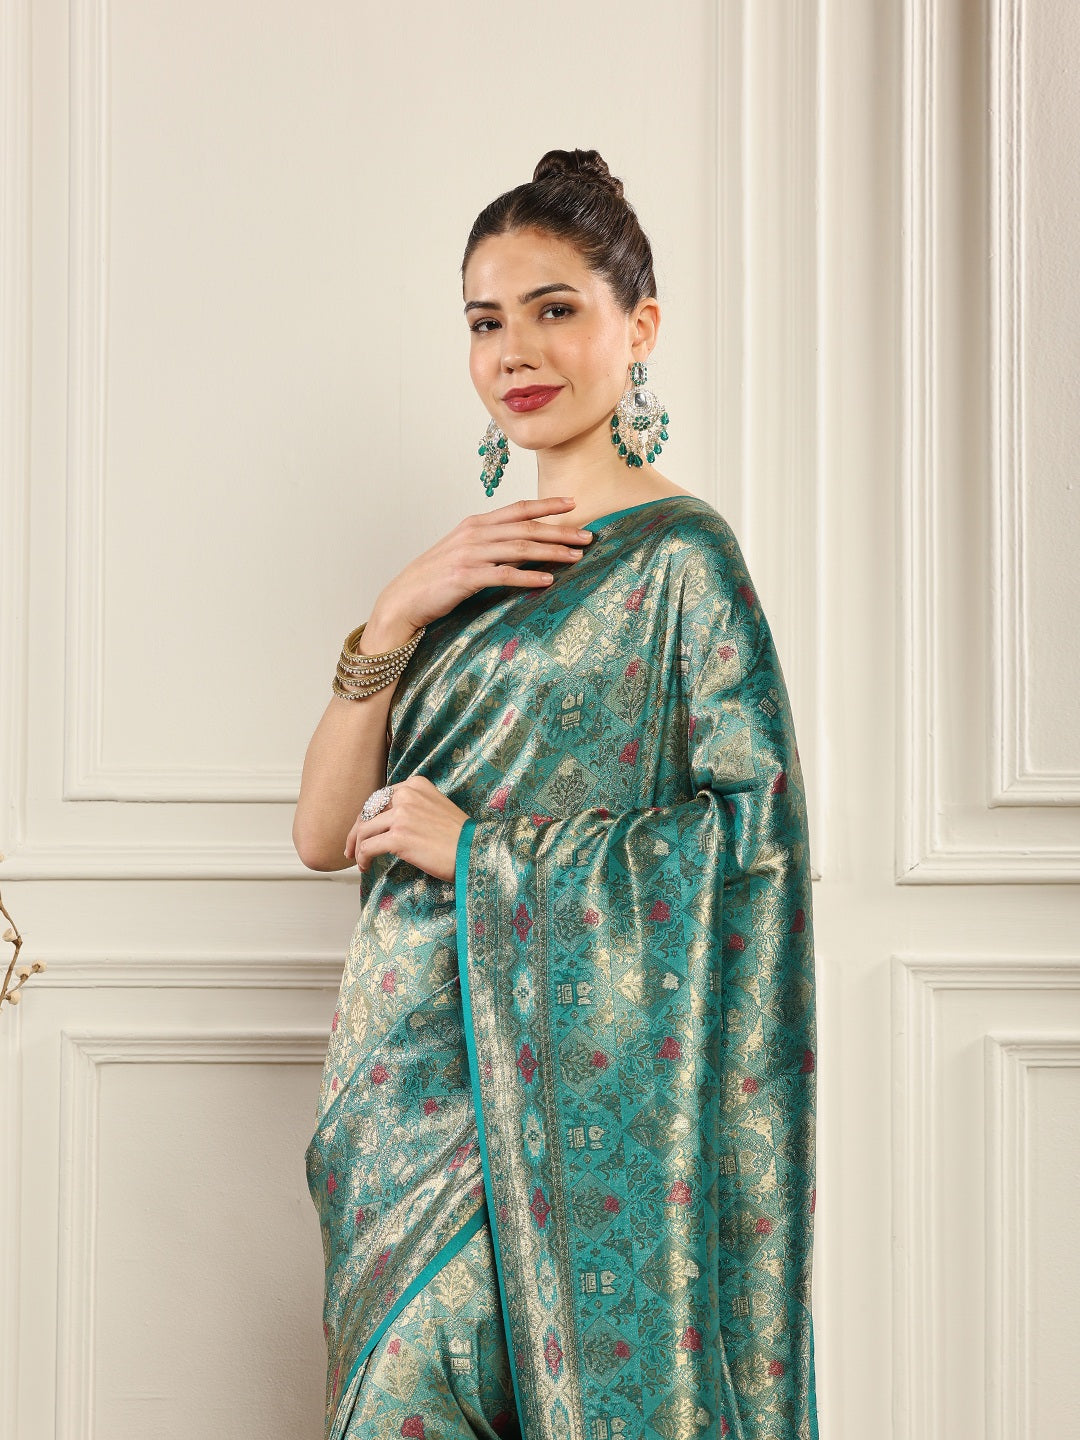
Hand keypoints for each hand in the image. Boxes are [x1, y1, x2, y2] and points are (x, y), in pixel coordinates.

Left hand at [344, 775, 470, 883]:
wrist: (474, 851)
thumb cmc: (459, 837)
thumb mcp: (435, 808)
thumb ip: (412, 807)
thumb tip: (386, 823)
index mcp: (415, 785)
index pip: (379, 798)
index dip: (367, 817)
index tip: (363, 832)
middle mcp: (406, 794)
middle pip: (367, 812)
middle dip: (355, 832)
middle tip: (351, 849)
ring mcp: (401, 815)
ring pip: (364, 830)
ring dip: (358, 848)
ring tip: (360, 861)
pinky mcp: (398, 837)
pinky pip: (368, 847)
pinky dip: (363, 858)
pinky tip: (367, 867)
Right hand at [373, 496, 596, 635]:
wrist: (404, 598)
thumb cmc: (436, 579)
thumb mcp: (464, 553)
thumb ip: (492, 545)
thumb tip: (525, 548)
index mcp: (475, 524)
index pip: (518, 509)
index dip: (547, 505)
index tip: (573, 503)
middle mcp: (474, 534)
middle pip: (526, 528)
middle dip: (560, 531)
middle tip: (588, 536)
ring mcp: (470, 554)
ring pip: (520, 548)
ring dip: (552, 552)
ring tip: (576, 557)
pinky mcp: (466, 577)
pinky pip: (504, 575)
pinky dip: (528, 577)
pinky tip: (548, 580)